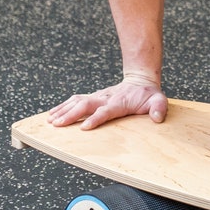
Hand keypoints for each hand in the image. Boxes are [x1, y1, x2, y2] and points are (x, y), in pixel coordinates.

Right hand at [48, 73, 167, 130]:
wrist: (140, 81)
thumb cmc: (148, 95)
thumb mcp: (158, 100)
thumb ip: (159, 108)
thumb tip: (157, 117)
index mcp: (119, 102)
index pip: (105, 111)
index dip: (95, 118)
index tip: (84, 128)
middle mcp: (106, 98)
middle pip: (85, 105)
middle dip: (71, 115)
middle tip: (57, 125)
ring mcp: (98, 97)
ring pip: (77, 101)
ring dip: (63, 110)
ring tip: (50, 121)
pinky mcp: (93, 97)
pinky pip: (75, 100)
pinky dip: (62, 106)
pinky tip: (52, 115)